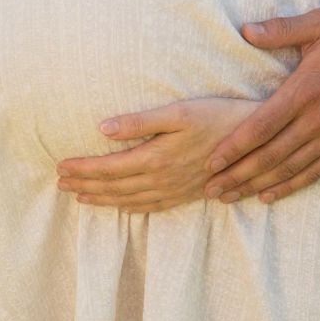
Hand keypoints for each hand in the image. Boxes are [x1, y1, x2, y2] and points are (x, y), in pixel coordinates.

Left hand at [55, 98, 260, 211]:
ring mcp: (175, 190)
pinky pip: (151, 207)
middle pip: (113, 186)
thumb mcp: (180, 111)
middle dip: (84, 185)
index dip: (82, 169)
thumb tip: (102, 128)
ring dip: (102, 199)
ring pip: (128, 200)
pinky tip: (122, 207)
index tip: (60, 167)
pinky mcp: (187, 194)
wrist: (259, 140)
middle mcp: (161, 179)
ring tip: (80, 197)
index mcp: (155, 158)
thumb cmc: (219, 116)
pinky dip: (130, 208)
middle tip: (60, 184)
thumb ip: (140, 122)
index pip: (108, 167)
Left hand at [204, 9, 319, 204]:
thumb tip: (245, 30)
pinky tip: (270, 195)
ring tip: (230, 197)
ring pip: (289, 169)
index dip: (234, 148)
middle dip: (237, 175)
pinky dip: (290, 187)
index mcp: (306, 90)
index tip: (211, 161)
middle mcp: (318, 120)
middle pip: (269, 156)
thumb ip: (281, 29)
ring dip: (256, 186)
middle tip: (210, 189)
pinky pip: (315, 172)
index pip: (261, 127)